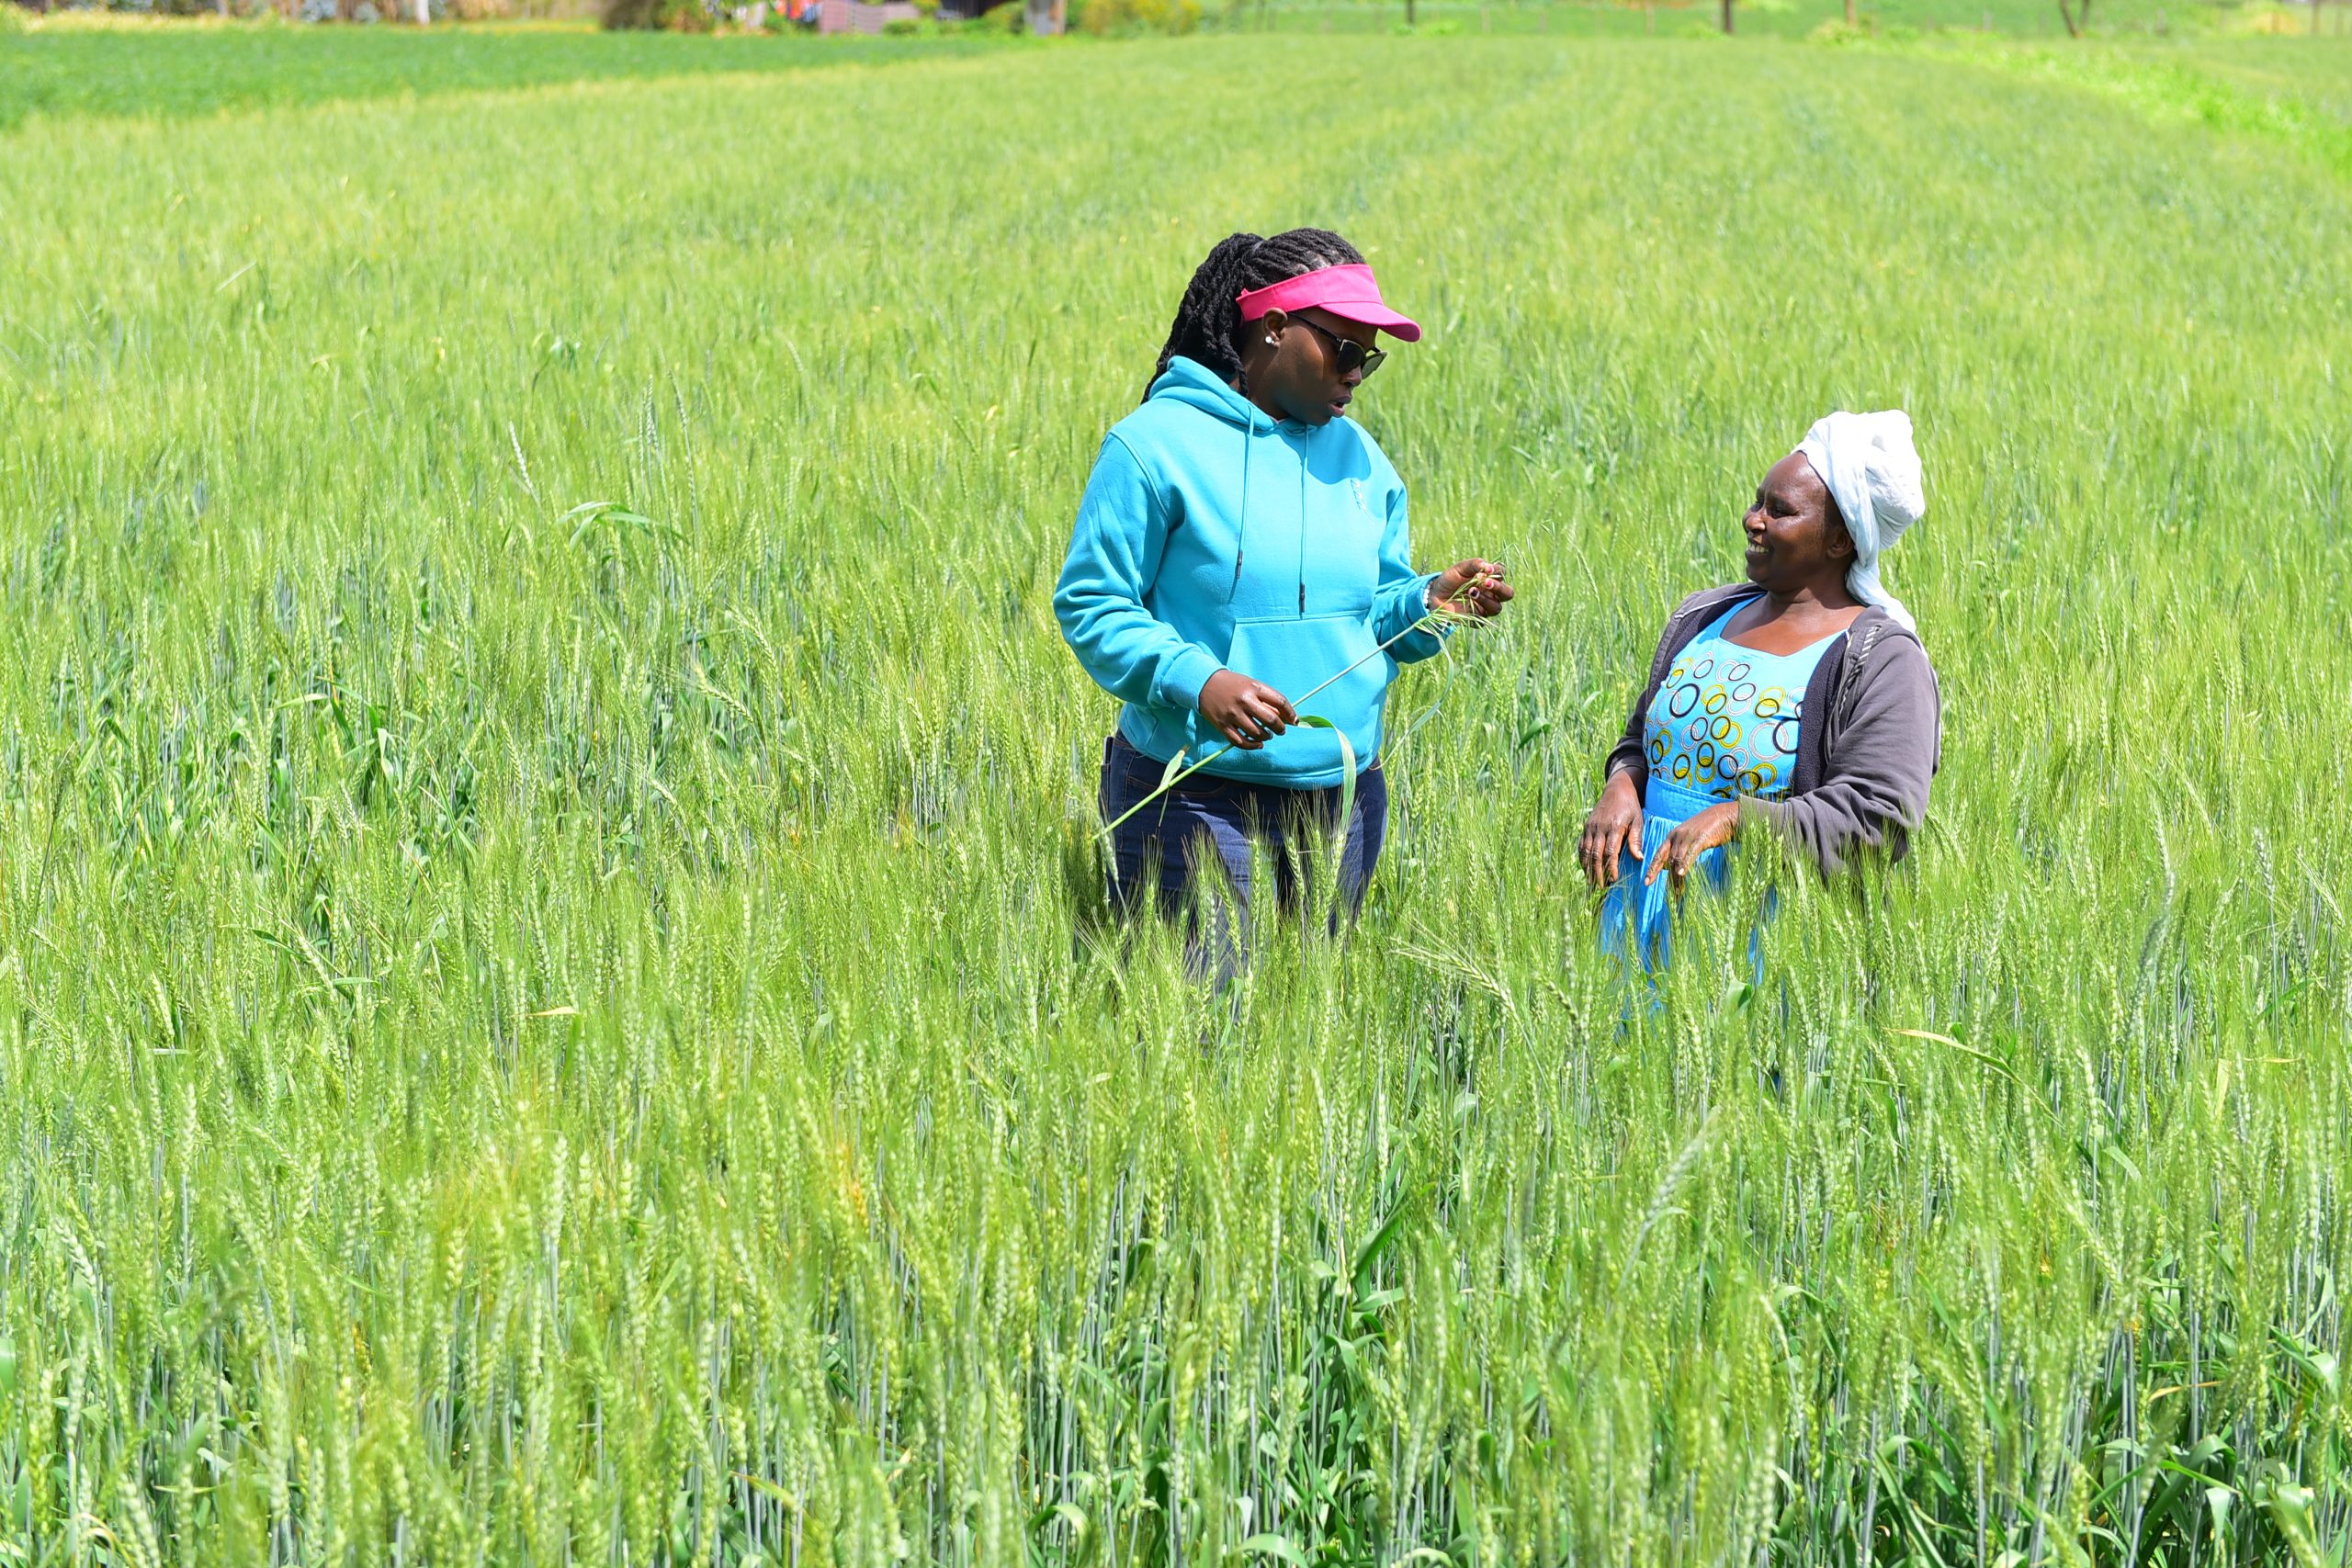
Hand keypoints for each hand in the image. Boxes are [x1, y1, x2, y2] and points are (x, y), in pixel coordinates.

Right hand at [1198, 669, 1294, 750]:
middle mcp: (1244, 701)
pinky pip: (1241, 742)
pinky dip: (1252, 746)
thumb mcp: (1252, 685)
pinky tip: (1258, 744)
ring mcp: (1233, 715)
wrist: (1205, 683)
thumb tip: (1286, 717)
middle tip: (1281, 730)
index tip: (1294, 720)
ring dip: (1267, 737)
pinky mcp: (1223, 726)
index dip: (1291, 713)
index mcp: (1254, 688)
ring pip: (1257, 733)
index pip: (1280, 701)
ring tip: (1267, 735)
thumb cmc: (1234, 685)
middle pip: (1271, 720)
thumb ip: (1267, 699)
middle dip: (1280, 728)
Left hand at [1426, 559, 1513, 619]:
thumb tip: (1488, 567)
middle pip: (1508, 594)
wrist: (1435, 595)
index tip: (1487, 569)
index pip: (1502, 574)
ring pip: (1497, 608)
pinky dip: (1476, 610)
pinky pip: (1483, 619)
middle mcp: (1491, 594)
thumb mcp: (1460, 568)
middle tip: (1486, 583)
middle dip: (1499, 588)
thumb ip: (1474, 565)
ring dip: (1485, 599)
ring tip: (1471, 591)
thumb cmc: (1450, 579)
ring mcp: (1485, 608)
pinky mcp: (1476, 619)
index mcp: (1490, 579)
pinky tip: (1467, 602)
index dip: (1498, 571)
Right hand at [1579, 771, 1644, 886]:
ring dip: (1588, 868)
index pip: (1610, 852)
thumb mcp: (1638, 821)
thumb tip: (1638, 858)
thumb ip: (1636, 840)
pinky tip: (1585, 869)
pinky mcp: (1586, 827)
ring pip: (1586, 852)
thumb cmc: (1631, 807)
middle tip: (1601, 887)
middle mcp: (1599, 828)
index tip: (1614, 879)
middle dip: (1597, 872)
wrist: (1617, 790)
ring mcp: (1590, 827)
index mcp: (1614, 827)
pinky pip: (1581, 846)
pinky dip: (1582, 858)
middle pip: (1595, 855)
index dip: (1611, 867)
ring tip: (1591, 882)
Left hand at [1644, 801, 1741, 888]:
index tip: (1646, 882)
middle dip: (1665, 877)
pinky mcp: (1700, 838)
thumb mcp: (1689, 838)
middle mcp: (1677, 836)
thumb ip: (1680, 850)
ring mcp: (1688, 836)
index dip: (1653, 869)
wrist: (1725, 815)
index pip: (1659, 855)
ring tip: (1678, 892)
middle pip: (1667, 859)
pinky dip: (1685, 864)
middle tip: (1665, 893)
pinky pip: (1690, 853)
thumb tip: (1673, 868)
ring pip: (1677, 859)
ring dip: (1677, 877)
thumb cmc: (1708, 829)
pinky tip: (1681, 874)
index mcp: (1672, 836)